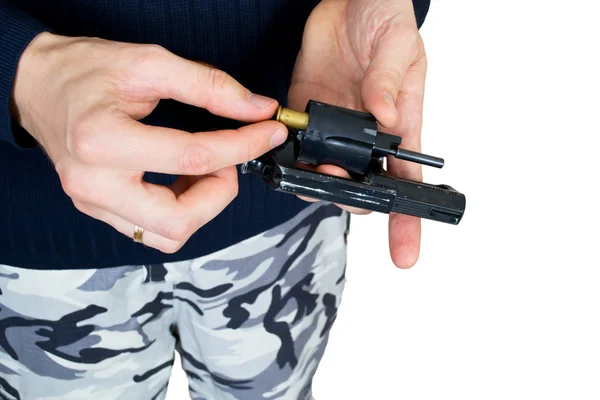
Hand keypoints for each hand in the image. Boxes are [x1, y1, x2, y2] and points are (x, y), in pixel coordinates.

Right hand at [12, 32, 286, 252]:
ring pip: (167, 236)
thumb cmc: (83, 70)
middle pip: (179, 221)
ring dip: (201, 207)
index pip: (192, 158)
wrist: (35, 84)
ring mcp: (94, 204)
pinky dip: (181, 211)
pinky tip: (183, 180)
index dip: (243, 146)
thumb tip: (256, 109)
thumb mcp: (149, 63)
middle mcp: (94, 184)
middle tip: (228, 160)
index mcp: (103, 142)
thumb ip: (208, 86)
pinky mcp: (98, 210)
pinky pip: (151, 231)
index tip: (269, 132)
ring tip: (205, 169)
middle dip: (220, 193)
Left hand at [289, 0, 426, 268]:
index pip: (406, 182)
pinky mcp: (304, 112)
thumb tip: (382, 118)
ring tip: (310, 170)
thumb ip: (390, 81)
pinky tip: (280, 154)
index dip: (407, 220)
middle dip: (349, 200)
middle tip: (338, 185)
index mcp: (399, 123)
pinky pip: (295, 146)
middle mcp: (366, 135)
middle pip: (360, 186)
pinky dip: (286, 156)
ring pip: (324, 173)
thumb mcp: (399, 45)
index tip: (405, 254)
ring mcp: (334, 126)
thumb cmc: (387, 17)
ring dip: (315, 183)